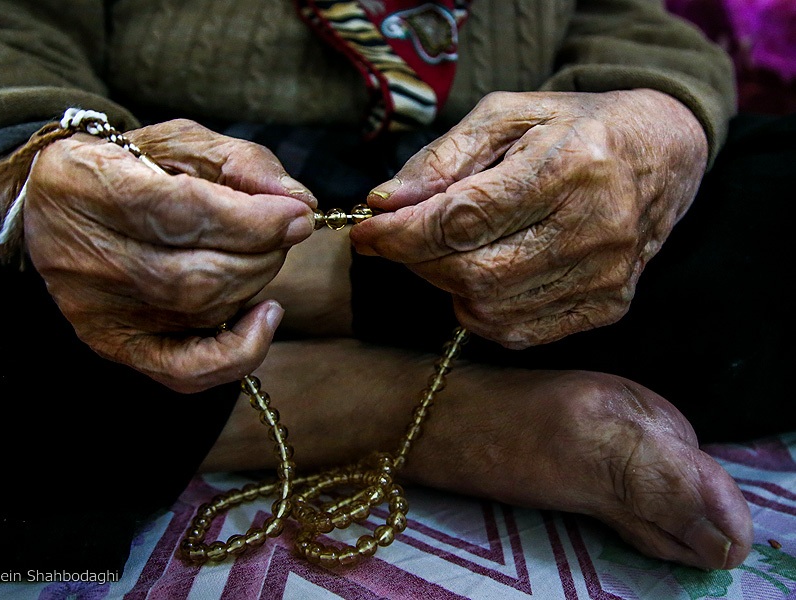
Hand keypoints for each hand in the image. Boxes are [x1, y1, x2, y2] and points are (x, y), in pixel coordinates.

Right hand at [23, 119, 316, 391]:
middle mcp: (87, 255)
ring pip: (199, 311)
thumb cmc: (129, 167)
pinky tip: (263, 317)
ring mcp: (99, 309)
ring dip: (254, 283)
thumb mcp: (182, 143)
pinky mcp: (114, 344)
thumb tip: (299, 203)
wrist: (58, 205)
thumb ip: (243, 163)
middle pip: (195, 272)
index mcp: (93, 185)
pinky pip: (186, 370)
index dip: (250, 221)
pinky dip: (239, 352)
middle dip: (261, 253)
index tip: (296, 217)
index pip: (181, 214)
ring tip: (263, 255)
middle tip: (283, 232)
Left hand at [350, 90, 707, 347]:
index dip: (403, 233)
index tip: (367, 231)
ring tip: (450, 250)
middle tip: (404, 238)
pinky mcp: (607, 306)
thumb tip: (384, 203)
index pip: (465, 219)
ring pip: (490, 310)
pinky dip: (482, 310)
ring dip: (447, 285)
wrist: (660, 154)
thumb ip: (442, 158)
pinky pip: (518, 332)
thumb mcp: (505, 116)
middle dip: (418, 260)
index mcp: (570, 165)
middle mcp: (595, 227)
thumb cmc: (572, 128)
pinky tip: (485, 274)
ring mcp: (606, 275)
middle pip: (473, 273)